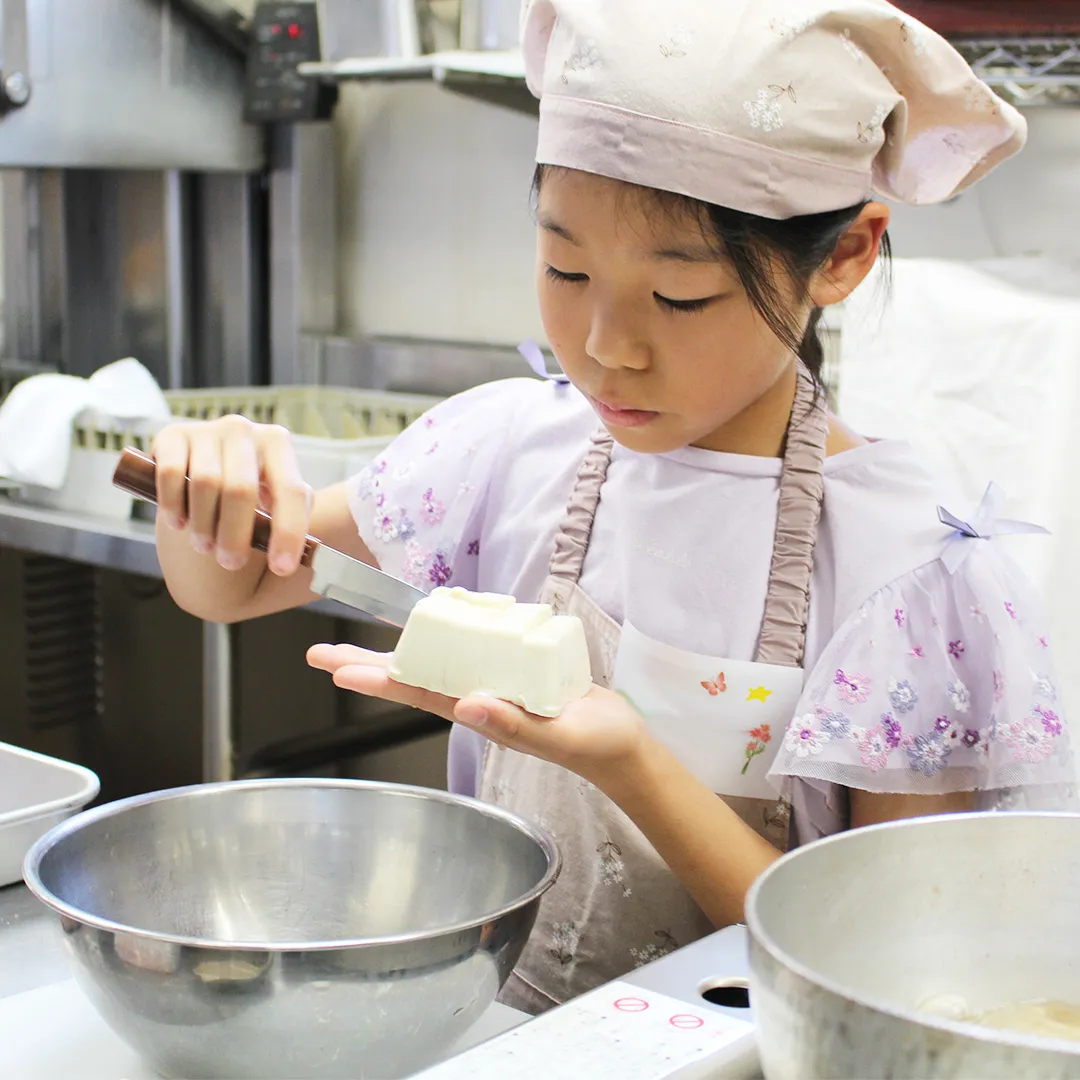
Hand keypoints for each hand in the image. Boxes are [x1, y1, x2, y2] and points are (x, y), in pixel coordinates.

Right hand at [152, 417, 311, 574]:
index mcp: (277, 443)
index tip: (282, 568)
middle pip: (241, 490)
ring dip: (203, 525)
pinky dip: (174, 504)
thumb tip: (298, 554)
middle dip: (235, 535)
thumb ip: (292, 515)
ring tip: (205, 545)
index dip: (288, 532)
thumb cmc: (249, 488)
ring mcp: (207, 430)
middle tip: (231, 563)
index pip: (290, 490)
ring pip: (204, 484)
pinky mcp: (172, 435)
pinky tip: (179, 523)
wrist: (205, 463)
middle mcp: (244, 430)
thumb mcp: (275, 496)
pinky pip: (172, 474)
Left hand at [306, 643, 647, 783]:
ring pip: (439, 661)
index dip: (377, 680)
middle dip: (368, 664)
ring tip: (367, 632)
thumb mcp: (558, 735)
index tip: (337, 670)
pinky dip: (451, 633)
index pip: (418, 694)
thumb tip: (466, 704)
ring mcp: (495, 683)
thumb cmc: (593, 745)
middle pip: (414, 676)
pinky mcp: (516, 669)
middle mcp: (479, 697)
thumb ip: (514, 724)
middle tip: (322, 653)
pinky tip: (439, 621)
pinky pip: (475, 649)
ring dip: (402, 646)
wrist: (621, 745)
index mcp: (482, 712)